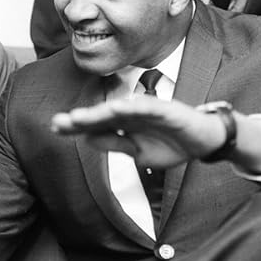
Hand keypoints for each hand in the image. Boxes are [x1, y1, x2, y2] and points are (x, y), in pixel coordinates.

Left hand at [51, 95, 227, 168]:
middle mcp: (134, 113)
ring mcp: (150, 110)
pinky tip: (118, 108)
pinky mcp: (167, 110)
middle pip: (104, 114)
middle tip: (59, 122)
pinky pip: (148, 108)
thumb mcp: (138, 153)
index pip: (97, 123)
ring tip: (81, 116)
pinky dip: (134, 106)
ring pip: (122, 109)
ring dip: (101, 112)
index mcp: (125, 124)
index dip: (77, 125)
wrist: (203, 142)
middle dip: (83, 119)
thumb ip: (115, 144)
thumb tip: (88, 139)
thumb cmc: (172, 144)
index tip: (56, 127)